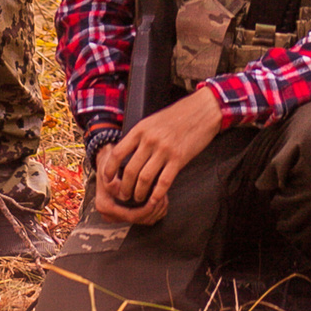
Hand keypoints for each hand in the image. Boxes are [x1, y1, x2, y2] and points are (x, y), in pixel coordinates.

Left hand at [93, 87, 222, 224]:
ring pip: (145, 178)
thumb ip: (140, 136)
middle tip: (123, 195)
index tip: (107, 180)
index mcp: (140, 129)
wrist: (203, 110)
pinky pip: (164, 181)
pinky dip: (157, 194)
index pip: (117, 153)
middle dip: (124, 187)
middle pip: (130, 170)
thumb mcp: (153, 120)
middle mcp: (149, 140)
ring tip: (138, 199)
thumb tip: (128, 155)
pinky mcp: (179, 158)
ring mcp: (164, 150)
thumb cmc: (178, 115)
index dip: (109, 170)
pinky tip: (154, 199)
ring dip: (139, 193)